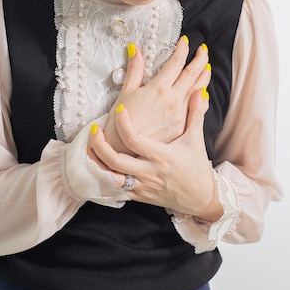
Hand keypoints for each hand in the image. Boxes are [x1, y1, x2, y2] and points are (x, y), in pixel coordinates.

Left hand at [89, 86, 222, 221]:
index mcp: (162, 156)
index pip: (135, 140)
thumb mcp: (195, 139)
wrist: (199, 198)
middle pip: (115, 160)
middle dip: (99, 145)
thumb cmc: (196, 167)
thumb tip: (199, 91)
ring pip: (111, 177)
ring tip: (89, 146)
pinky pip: (115, 188)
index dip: (123, 124)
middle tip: (94, 129)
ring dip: (97, 161)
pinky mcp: (138, 196)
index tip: (119, 110)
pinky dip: (104, 176)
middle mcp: (149, 172)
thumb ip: (195, 114)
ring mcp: (142, 186)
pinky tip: (98, 162)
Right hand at [103, 37, 210, 155]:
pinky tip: (202, 94)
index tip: (185, 41)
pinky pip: (197, 108)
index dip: (182, 49)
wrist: (126, 151)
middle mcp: (174, 100)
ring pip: (199, 90)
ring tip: (206, 68)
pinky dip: (201, 97)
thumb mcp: (126, 93)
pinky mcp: (182, 127)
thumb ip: (134, 70)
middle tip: (203, 50)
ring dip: (204, 76)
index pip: (176, 62)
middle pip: (193, 74)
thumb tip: (135, 49)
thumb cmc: (122, 122)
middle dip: (200, 59)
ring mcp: (180, 114)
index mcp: (159, 89)